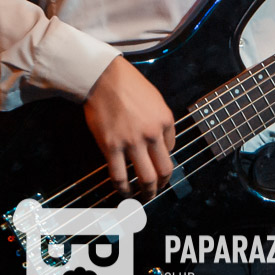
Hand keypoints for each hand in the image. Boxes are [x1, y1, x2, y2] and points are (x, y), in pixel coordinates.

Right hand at [83, 56, 175, 198]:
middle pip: (163, 170)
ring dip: (147, 192)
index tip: (158, 165)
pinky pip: (120, 176)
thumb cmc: (128, 84)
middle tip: (158, 190)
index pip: (172, 148)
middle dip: (162, 184)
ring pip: (145, 178)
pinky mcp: (111, 147)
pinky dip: (123, 189)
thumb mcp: (155, 99)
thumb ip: (162, 121)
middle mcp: (152, 134)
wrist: (102, 77)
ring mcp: (132, 142)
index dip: (165, 158)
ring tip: (143, 197)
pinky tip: (124, 193)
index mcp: (165, 120)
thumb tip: (163, 143)